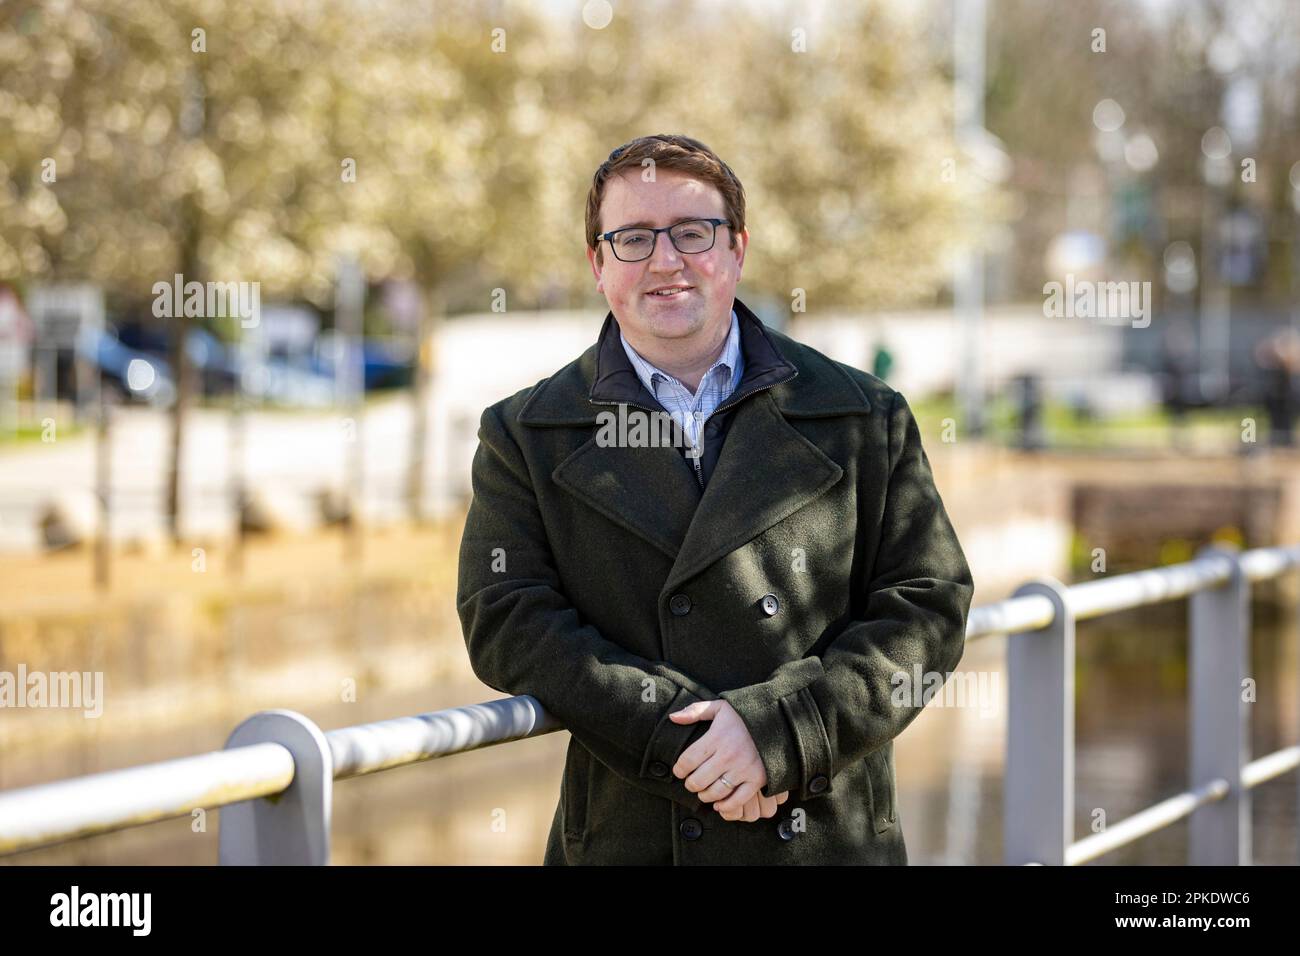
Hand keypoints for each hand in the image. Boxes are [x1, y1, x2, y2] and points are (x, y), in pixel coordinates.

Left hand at [667, 699, 789, 819]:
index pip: (687, 760)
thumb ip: (695, 711)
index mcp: (716, 737)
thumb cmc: (746, 715)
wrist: (779, 721)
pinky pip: (737, 800)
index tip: (678, 771)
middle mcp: (728, 755)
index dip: (679, 769)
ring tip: (703, 792)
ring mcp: (743, 769)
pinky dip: (725, 806)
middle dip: (690, 784)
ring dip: (705, 796)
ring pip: (715, 792)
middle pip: (698, 780)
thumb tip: (673, 718)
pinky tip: (719, 804)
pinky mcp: (757, 780)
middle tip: (690, 783)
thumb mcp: (721, 706)